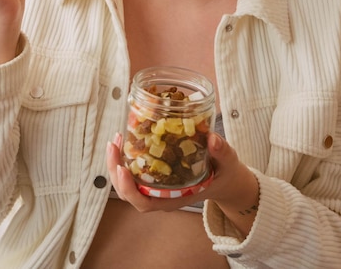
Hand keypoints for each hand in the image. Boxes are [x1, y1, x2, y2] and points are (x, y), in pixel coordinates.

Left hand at [107, 132, 258, 235]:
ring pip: (128, 183)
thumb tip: (213, 138)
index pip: (145, 203)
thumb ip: (222, 151)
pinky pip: (135, 172)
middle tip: (113, 146)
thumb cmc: (224, 173)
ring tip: (115, 140)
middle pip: (129, 194)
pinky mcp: (157, 175)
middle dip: (115, 171)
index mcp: (177, 197)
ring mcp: (158, 186)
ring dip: (117, 163)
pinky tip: (126, 139)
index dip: (130, 190)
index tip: (122, 169)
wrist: (226, 178)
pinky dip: (126, 157)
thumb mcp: (228, 163)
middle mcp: (163, 195)